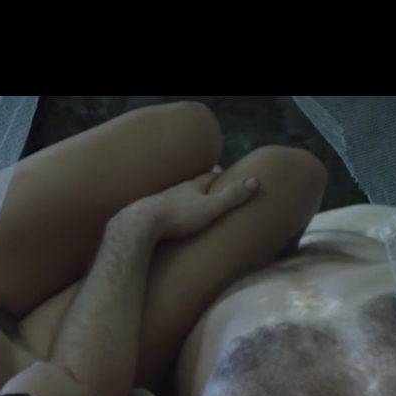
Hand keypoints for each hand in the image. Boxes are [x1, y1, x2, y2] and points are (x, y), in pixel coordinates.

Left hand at [122, 169, 258, 241]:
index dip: (219, 175)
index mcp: (191, 187)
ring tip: (190, 199)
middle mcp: (175, 190)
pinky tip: (167, 217)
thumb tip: (255, 181)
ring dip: (184, 196)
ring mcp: (159, 201)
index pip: (209, 176)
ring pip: (175, 195)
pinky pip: (161, 210)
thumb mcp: (210, 208)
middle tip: (209, 182)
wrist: (139, 224)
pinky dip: (169, 210)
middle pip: (191, 184)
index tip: (225, 171)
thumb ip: (231, 197)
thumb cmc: (177, 216)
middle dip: (201, 183)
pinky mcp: (147, 215)